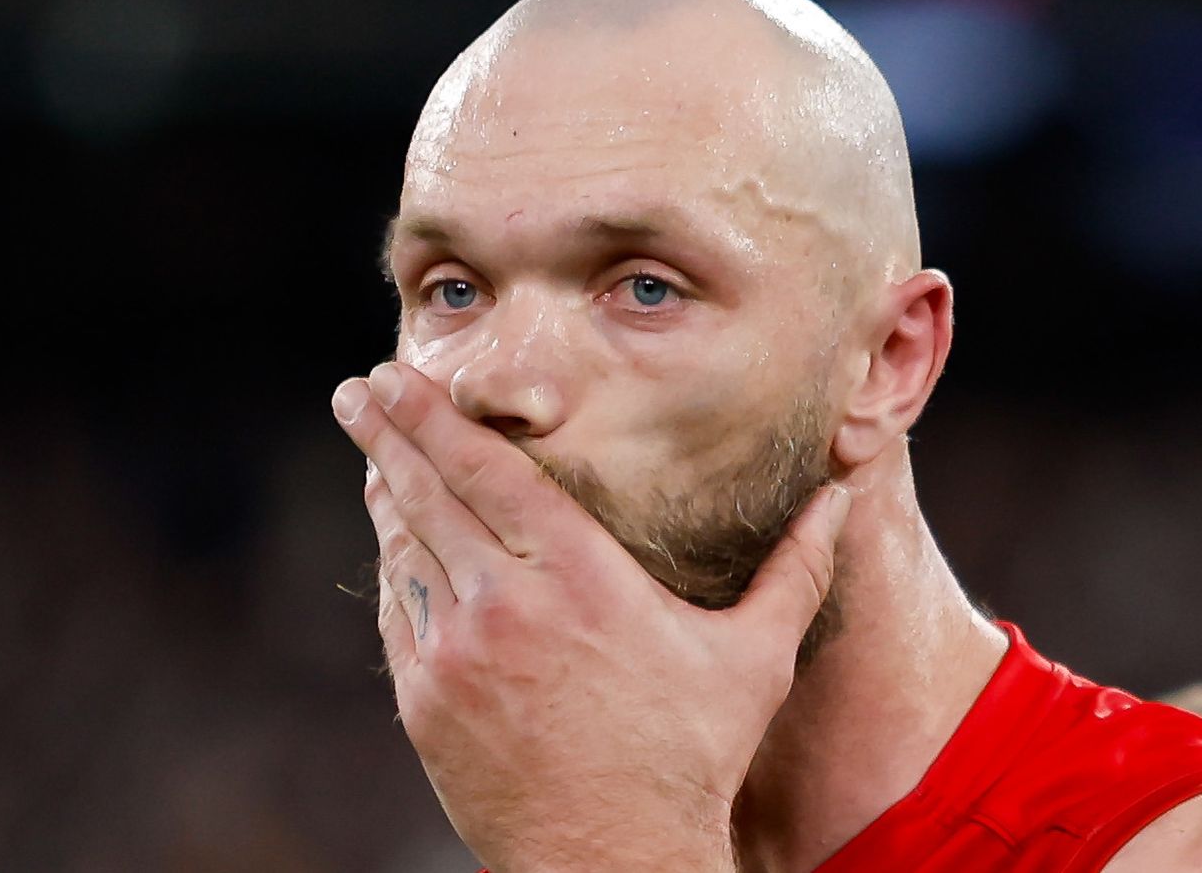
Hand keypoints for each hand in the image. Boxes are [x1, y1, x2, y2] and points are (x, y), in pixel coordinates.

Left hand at [332, 362, 849, 872]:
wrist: (613, 860)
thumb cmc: (691, 757)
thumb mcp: (755, 657)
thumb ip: (795, 569)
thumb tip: (840, 498)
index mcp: (581, 575)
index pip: (490, 470)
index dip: (437, 417)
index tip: (401, 378)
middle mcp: (506, 602)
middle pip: (430, 494)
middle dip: (389, 433)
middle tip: (361, 390)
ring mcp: (456, 654)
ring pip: (407, 550)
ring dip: (387, 494)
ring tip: (374, 454)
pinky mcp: (427, 703)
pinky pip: (401, 614)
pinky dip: (395, 567)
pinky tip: (394, 542)